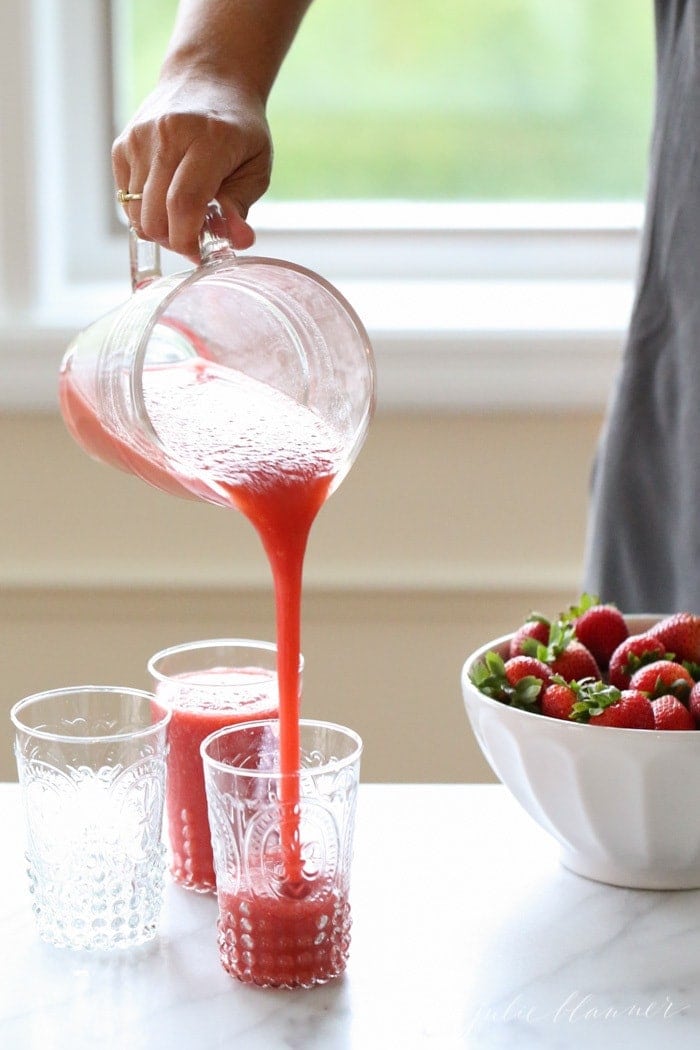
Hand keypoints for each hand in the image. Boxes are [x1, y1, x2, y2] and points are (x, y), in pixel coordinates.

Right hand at [112, 72, 271, 260]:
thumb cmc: (238, 129)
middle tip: (195, 238)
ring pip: (135, 213)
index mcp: (207, 139)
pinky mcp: (122, 145)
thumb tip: (237, 241)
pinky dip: (144, 211)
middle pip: (154, 216)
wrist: (208, 77)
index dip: (188, 241)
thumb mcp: (256, 166)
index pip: (184, 204)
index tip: (200, 253)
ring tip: (182, 217)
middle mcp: (167, 135)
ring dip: (159, 228)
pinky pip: (125, 200)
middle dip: (173, 241)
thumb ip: (241, 206)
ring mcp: (139, 138)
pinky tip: (165, 198)